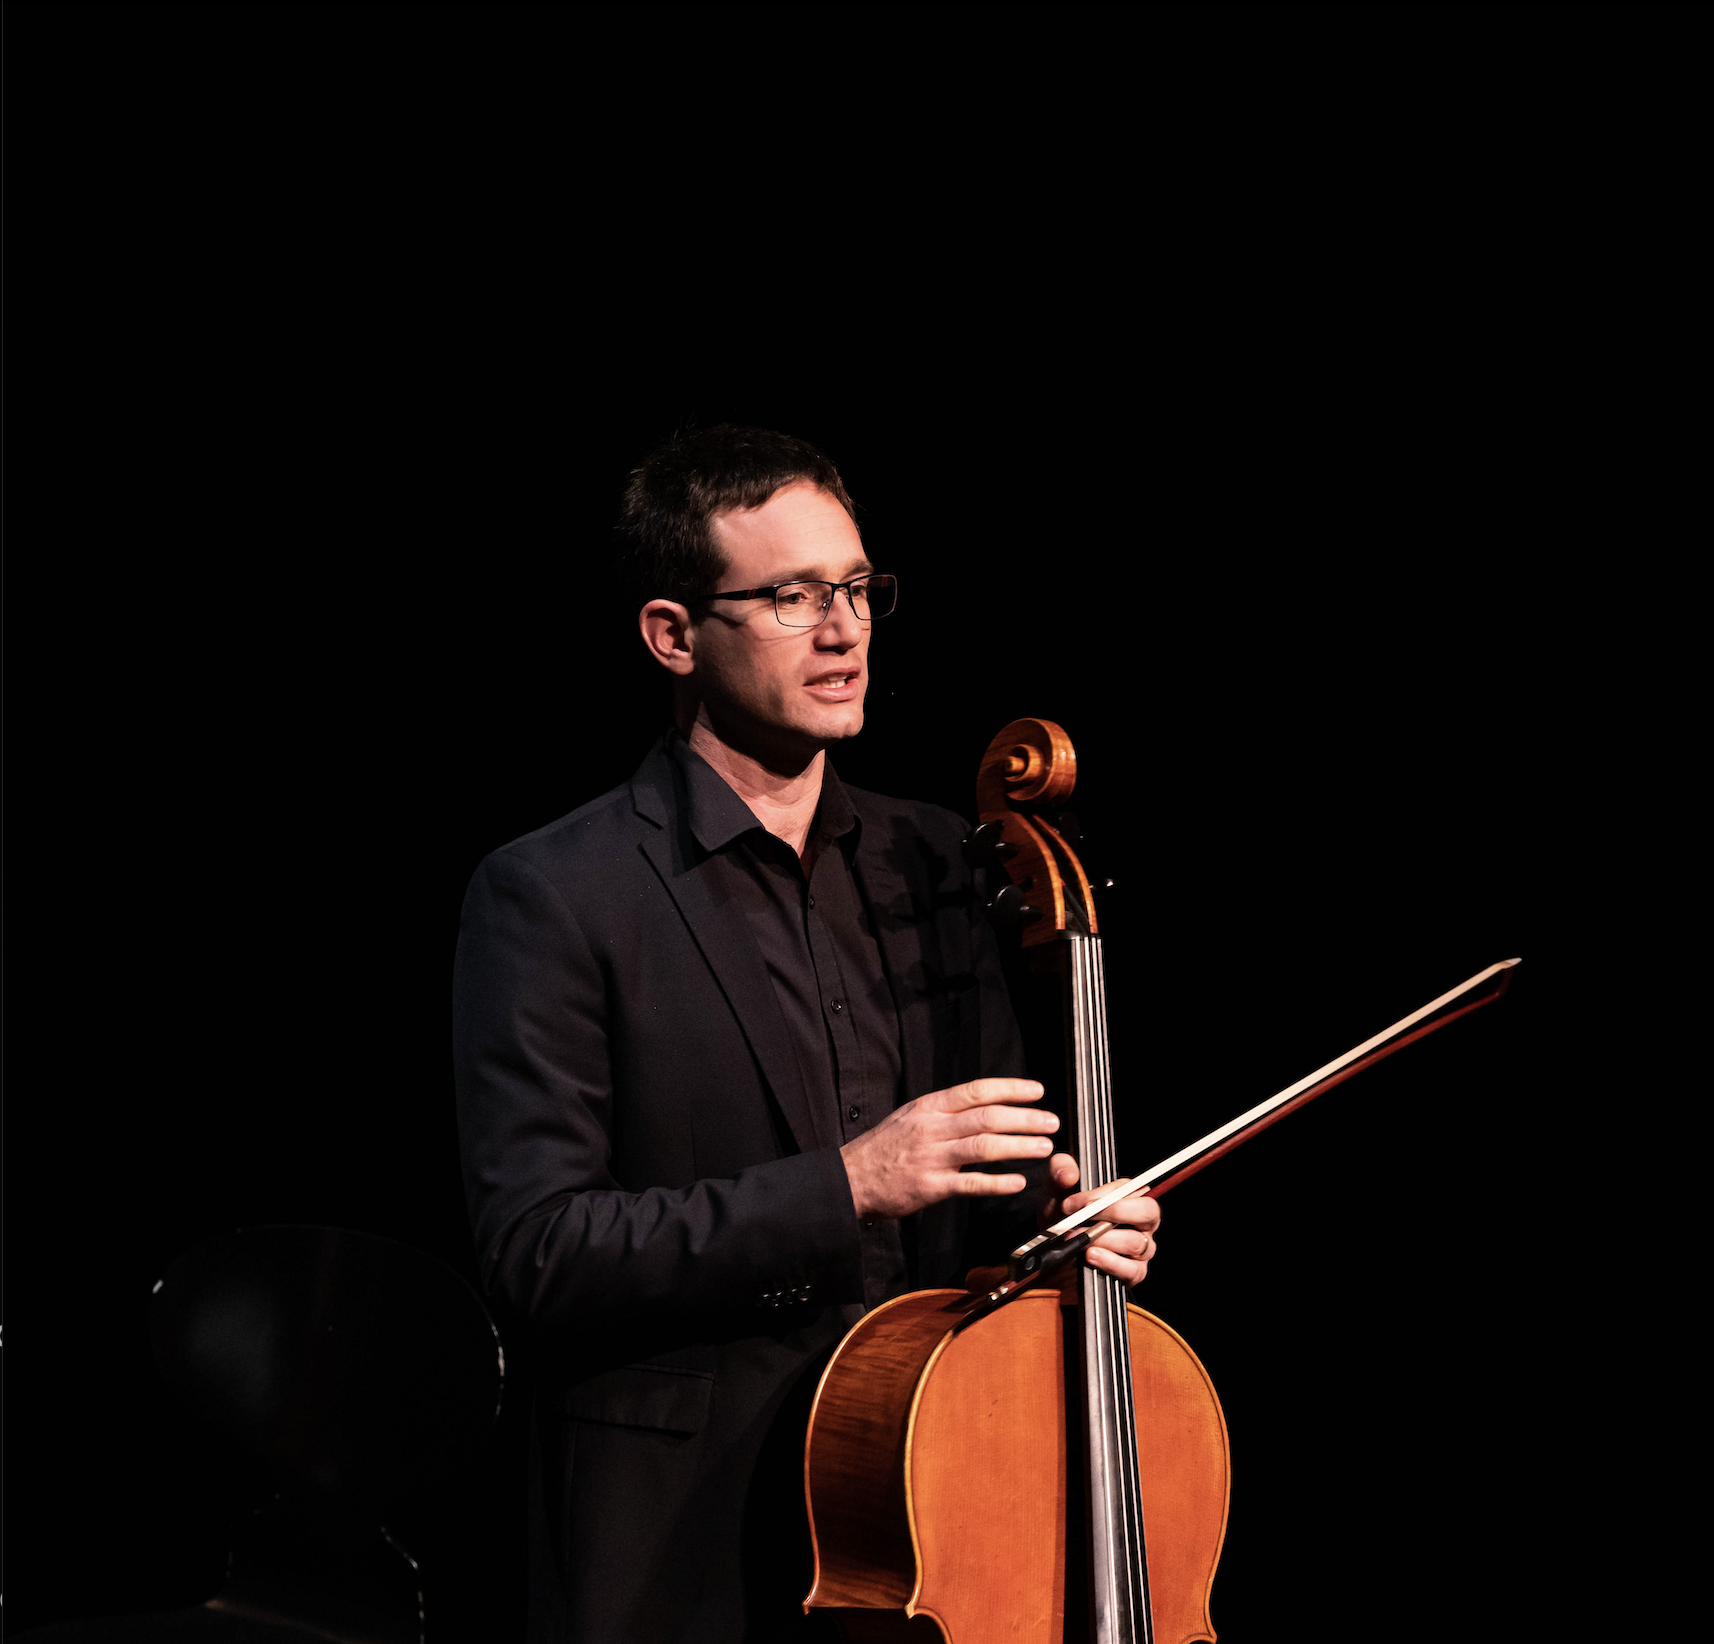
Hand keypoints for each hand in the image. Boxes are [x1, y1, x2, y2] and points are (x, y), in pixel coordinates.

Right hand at [840, 1078, 1058, 1219]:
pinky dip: (997, 1183)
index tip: (1037, 1091)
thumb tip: (982, 1104)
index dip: (1010, 1089)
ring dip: (1019, 1146)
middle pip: (987, 1117)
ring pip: (984, 1147)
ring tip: (1044, 1148)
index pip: (976, 1091)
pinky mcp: (930, 1187)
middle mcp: (932, 1127)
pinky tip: (1017, 1182)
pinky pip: (970, 1184)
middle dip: (1024, 1118)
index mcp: (929, 1107)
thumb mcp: (909, 1116)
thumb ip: (944, 1111)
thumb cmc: (883, 1148)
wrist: (850, 1178)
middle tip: (1051, 1121)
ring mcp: (931, 1157)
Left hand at [1045, 1156, 1160, 1286]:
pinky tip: (1091, 1256)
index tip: (1075, 1202)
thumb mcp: (1055, 1190)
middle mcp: (1141, 1222)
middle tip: (1085, 1217)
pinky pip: (1133, 1270)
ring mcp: (1141, 1248)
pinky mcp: (1134, 1273)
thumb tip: (1069, 1175)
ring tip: (1079, 1239)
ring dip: (1103, 1239)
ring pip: (1135, 1242)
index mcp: (1128, 1197)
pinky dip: (1111, 1263)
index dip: (1104, 1195)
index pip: (1130, 1189)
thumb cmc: (1062, 1217)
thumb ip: (1059, 1170)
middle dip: (1116, 1212)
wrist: (1053, 1252)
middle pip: (1148, 1212)